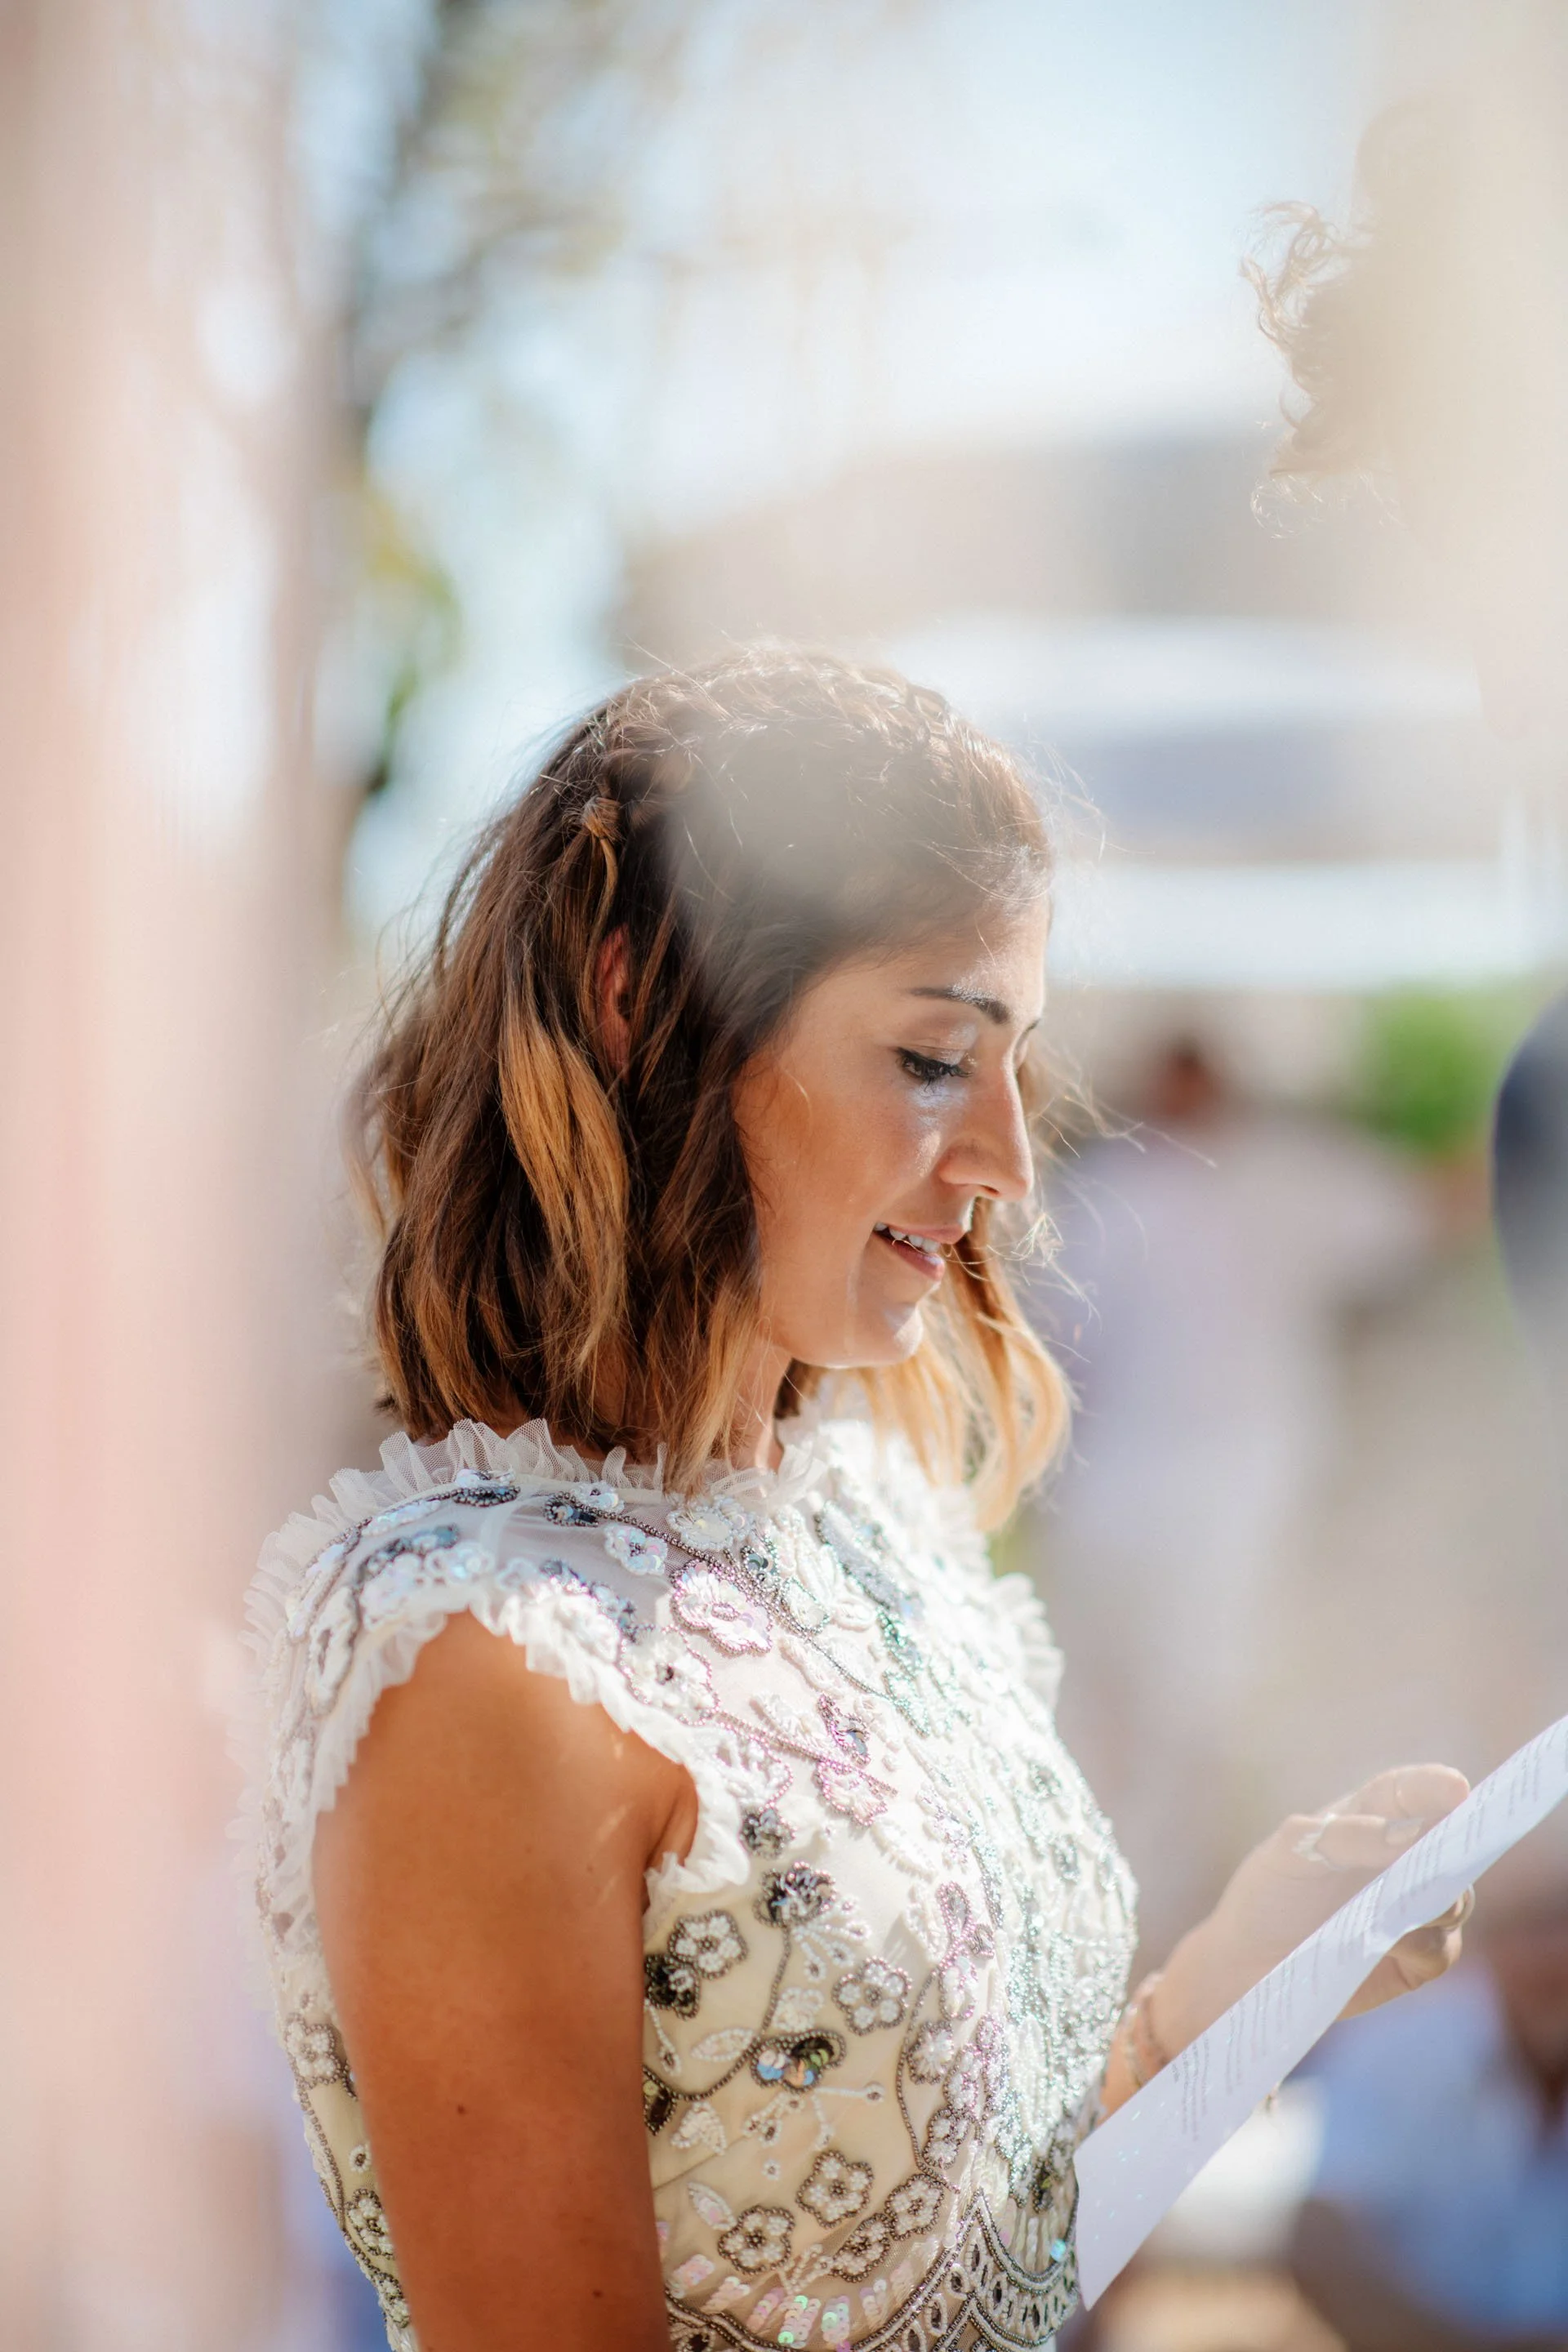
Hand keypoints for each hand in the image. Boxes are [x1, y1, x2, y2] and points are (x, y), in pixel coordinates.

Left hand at [1153, 1763, 1471, 2054]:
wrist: (1251, 1962)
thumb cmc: (1270, 1892)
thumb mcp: (1291, 1853)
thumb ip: (1346, 1836)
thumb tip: (1406, 1834)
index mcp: (1373, 1815)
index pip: (1410, 1791)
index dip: (1435, 1786)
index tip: (1456, 1788)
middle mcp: (1405, 1857)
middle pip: (1451, 1846)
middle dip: (1457, 1847)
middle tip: (1451, 1850)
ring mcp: (1420, 1907)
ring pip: (1455, 1899)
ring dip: (1433, 1900)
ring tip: (1396, 1905)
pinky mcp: (1422, 1958)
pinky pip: (1440, 1947)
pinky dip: (1416, 1943)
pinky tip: (1383, 1942)